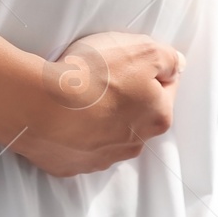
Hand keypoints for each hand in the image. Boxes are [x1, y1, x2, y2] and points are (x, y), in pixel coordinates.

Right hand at [11, 31, 184, 176]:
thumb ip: (168, 58)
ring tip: (77, 96)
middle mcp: (133, 145)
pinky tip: (61, 116)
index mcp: (157, 117)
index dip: (149, 70)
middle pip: (136, 115)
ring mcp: (100, 159)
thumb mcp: (143, 51)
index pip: (165, 89)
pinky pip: (76, 147)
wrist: (40, 103)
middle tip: (102, 76)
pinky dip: (72, 134)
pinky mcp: (70, 165)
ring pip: (106, 134)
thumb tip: (177, 65)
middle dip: (124, 98)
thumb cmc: (94, 75)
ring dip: (98, 118)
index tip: (129, 61)